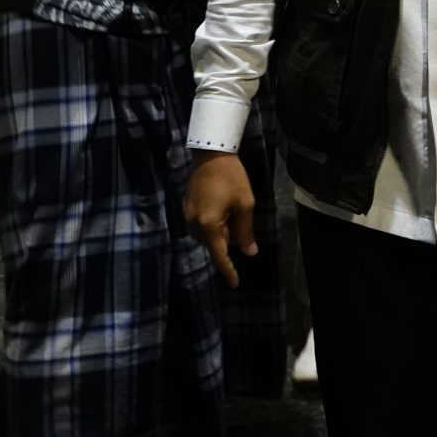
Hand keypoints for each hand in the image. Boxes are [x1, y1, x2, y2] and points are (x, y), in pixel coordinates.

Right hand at [184, 152, 258, 287]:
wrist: (211, 153)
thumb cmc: (232, 178)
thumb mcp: (245, 204)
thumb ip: (246, 231)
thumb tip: (249, 253)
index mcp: (208, 225)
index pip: (220, 254)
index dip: (228, 270)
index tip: (235, 284)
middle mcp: (194, 224)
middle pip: (212, 244)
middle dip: (226, 243)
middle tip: (241, 227)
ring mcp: (187, 215)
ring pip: (205, 236)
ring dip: (219, 233)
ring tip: (232, 215)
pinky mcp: (186, 206)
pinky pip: (200, 225)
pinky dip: (212, 225)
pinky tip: (222, 211)